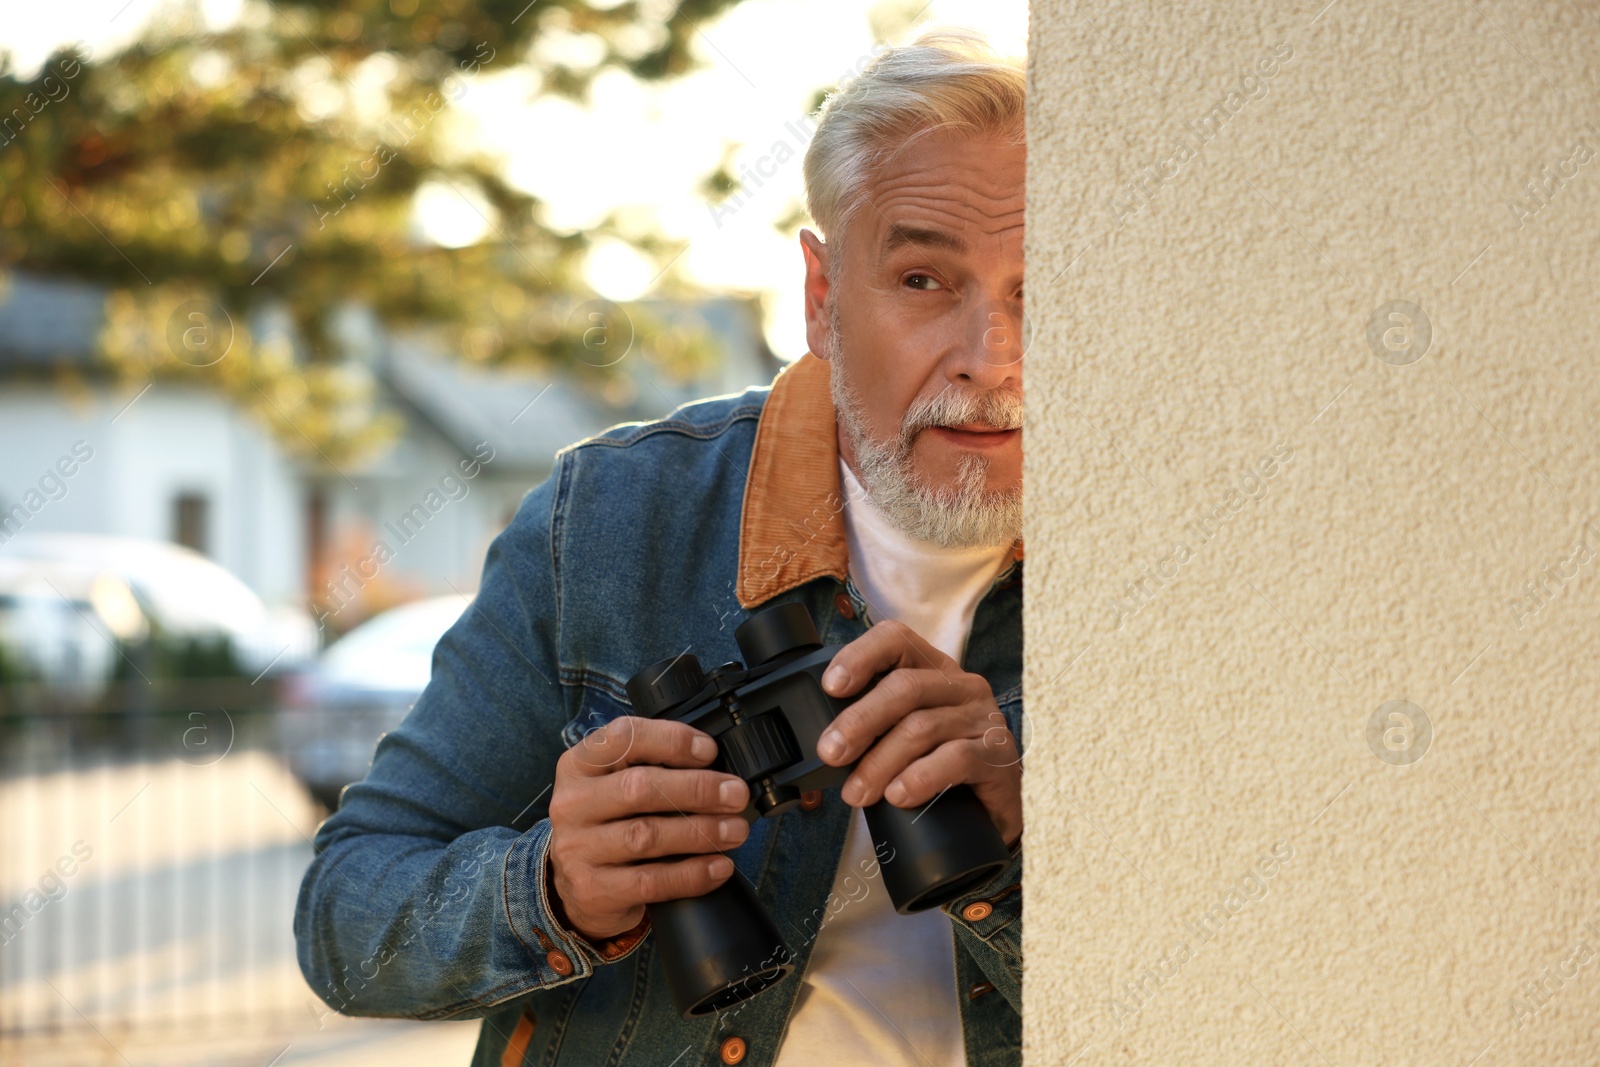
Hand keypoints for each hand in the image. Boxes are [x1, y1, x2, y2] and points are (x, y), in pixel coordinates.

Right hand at [546, 716, 751, 941]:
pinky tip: (720, 866)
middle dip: (697, 789)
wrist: (577, 885)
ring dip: (701, 832)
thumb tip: (719, 768)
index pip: (623, 737)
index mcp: (579, 765)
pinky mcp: (594, 890)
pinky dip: (693, 874)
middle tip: (736, 795)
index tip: (709, 751)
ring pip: (646, 836)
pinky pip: (651, 882)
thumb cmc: (610, 822)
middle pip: (638, 788)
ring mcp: (578, 850)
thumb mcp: (616, 783)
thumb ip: (654, 766)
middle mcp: (572, 804)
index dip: (671, 740)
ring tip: (735, 830)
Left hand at [816, 619, 1021, 847]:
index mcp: (932, 669)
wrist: (988, 811)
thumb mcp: (901, 734)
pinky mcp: (999, 755)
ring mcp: (983, 718)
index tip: (831, 686)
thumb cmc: (935, 765)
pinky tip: (898, 795)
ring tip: (856, 793)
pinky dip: (920, 778)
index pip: (896, 640)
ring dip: (880, 762)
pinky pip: (956, 758)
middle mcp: (961, 685)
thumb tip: (824, 738)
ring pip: (923, 727)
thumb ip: (871, 724)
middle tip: (830, 753)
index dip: (860, 656)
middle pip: (905, 686)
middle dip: (859, 720)